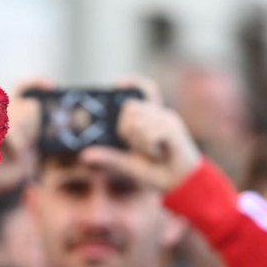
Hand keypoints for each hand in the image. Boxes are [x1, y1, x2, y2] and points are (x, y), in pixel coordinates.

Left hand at [79, 83, 202, 193]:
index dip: (134, 83)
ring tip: (152, 152)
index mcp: (151, 118)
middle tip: (141, 147)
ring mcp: (167, 119)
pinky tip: (159, 153)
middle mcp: (160, 115)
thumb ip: (109, 158)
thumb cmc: (156, 172)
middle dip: (126, 130)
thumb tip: (84, 155)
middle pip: (130, 108)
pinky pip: (148, 134)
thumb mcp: (128, 165)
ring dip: (138, 142)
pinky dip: (149, 147)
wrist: (181, 184)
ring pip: (136, 122)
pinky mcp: (173, 129)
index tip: (119, 84)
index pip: (145, 90)